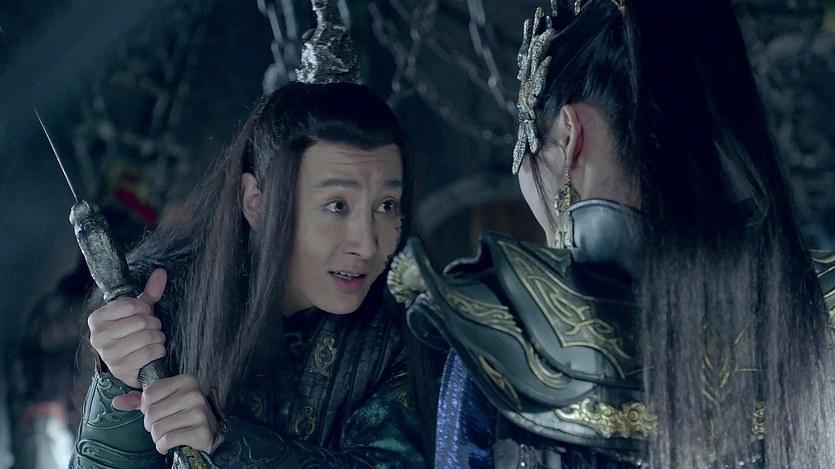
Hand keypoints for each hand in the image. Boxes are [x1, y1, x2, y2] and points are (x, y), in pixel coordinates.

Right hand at [87, 268, 167, 387]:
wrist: (128, 365)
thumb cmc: (132, 333)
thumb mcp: (138, 311)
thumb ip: (149, 292)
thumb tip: (161, 272)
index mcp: (97, 318)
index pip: (130, 304)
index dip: (144, 308)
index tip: (144, 314)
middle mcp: (98, 336)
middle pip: (141, 321)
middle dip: (154, 324)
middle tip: (152, 328)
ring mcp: (108, 354)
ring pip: (148, 336)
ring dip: (159, 337)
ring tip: (154, 339)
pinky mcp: (121, 369)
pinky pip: (150, 352)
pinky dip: (159, 350)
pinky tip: (155, 351)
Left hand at [116, 375, 218, 453]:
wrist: (209, 433)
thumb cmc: (183, 415)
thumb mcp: (164, 402)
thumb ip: (141, 401)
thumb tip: (117, 402)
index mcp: (186, 380)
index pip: (149, 394)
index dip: (147, 408)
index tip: (159, 411)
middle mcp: (194, 393)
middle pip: (151, 413)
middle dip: (151, 425)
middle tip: (164, 425)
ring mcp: (199, 412)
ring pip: (157, 428)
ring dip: (158, 437)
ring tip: (168, 434)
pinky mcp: (200, 430)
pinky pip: (167, 439)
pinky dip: (164, 446)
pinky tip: (171, 443)